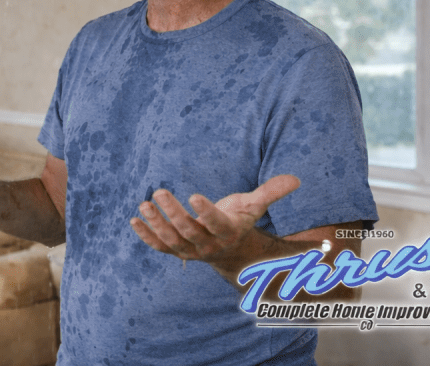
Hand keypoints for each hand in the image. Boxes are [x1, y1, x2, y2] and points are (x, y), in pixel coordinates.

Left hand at [130, 175, 299, 274]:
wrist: (230, 250)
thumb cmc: (239, 220)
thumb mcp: (254, 206)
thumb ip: (270, 192)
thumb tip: (295, 179)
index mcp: (227, 232)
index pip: (215, 223)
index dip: (206, 211)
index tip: (194, 195)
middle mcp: (208, 245)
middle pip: (189, 231)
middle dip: (173, 213)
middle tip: (159, 192)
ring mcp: (190, 250)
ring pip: (171, 241)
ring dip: (156, 224)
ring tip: (144, 204)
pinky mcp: (176, 251)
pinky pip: (159, 247)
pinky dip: (146, 236)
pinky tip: (134, 219)